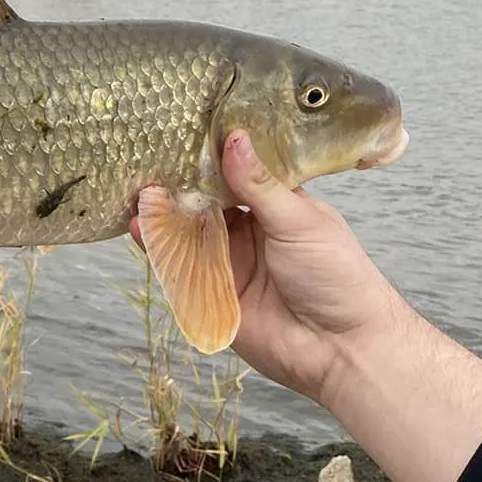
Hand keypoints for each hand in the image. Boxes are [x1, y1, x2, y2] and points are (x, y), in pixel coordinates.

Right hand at [131, 130, 402, 404]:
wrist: (343, 351)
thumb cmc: (337, 276)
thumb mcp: (299, 220)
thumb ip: (259, 184)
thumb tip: (234, 137)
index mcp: (272, 204)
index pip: (232, 171)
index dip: (208, 154)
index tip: (180, 130)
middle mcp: (245, 229)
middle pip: (202, 200)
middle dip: (177, 182)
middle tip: (147, 158)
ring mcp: (226, 261)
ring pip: (185, 231)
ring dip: (162, 213)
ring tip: (138, 190)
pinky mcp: (210, 293)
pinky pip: (178, 267)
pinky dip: (156, 248)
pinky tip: (140, 227)